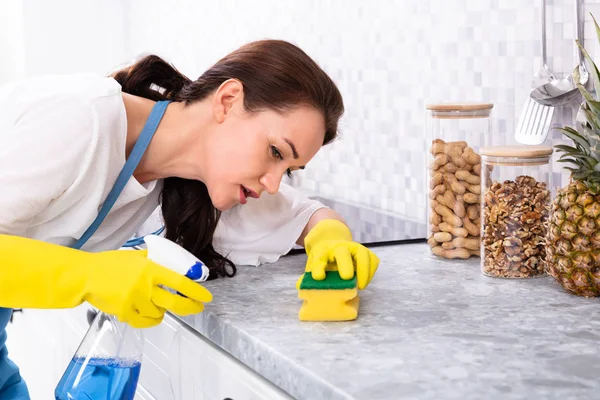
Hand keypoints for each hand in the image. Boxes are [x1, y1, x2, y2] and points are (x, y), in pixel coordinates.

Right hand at [87, 250, 212, 327]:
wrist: (85, 276)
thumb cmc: (110, 264)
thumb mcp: (136, 255)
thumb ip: (153, 259)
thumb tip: (171, 259)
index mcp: (150, 270)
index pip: (180, 282)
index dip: (196, 291)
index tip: (206, 296)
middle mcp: (145, 286)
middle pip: (175, 303)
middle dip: (190, 307)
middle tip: (197, 307)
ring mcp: (135, 301)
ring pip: (159, 313)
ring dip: (164, 311)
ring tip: (160, 304)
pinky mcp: (124, 313)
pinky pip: (145, 322)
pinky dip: (151, 319)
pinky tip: (152, 315)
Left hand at [303, 219, 378, 288]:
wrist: (334, 241)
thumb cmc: (324, 258)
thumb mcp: (314, 264)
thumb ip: (307, 277)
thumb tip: (301, 288)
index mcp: (322, 251)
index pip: (319, 258)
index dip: (318, 267)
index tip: (318, 277)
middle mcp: (339, 247)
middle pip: (342, 252)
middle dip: (344, 264)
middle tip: (346, 277)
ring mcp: (354, 248)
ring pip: (362, 254)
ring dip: (363, 270)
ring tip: (360, 286)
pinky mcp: (366, 252)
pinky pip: (372, 260)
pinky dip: (370, 271)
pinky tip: (364, 282)